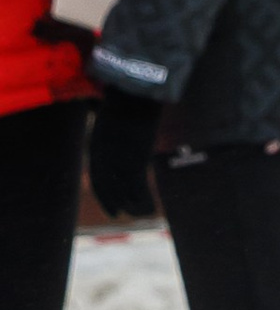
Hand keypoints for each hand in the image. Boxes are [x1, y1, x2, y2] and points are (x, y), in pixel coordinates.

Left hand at [85, 96, 162, 224]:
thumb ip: (115, 129)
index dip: (102, 194)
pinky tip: (151, 208)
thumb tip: (122, 129)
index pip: (97, 176)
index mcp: (98, 145)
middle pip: (106, 187)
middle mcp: (105, 157)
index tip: (110, 205)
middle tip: (117, 215)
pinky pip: (138, 189)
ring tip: (140, 213)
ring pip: (122, 192)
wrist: (133, 94)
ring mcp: (119, 161)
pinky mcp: (135, 162)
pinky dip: (144, 200)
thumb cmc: (128, 99)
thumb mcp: (114, 115)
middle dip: (111, 203)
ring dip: (130, 206)